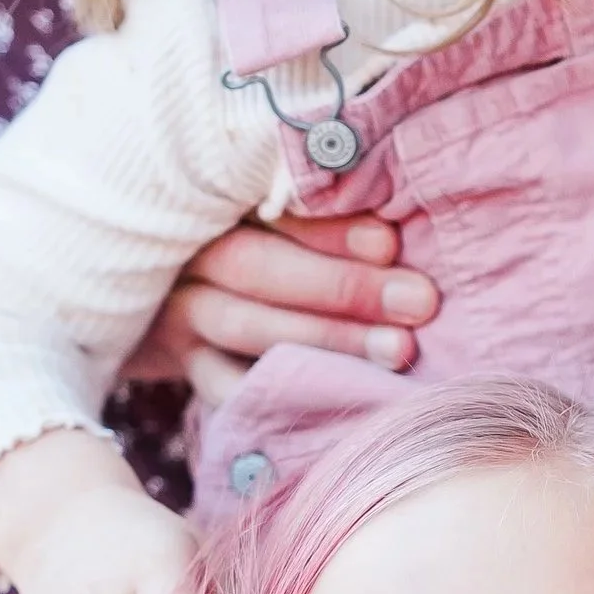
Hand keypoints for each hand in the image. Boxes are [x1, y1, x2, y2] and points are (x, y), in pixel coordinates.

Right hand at [122, 211, 438, 406]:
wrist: (175, 287)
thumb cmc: (268, 237)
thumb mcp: (282, 213)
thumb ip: (331, 215)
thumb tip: (403, 238)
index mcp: (219, 196)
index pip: (268, 206)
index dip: (328, 227)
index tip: (389, 244)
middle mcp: (189, 248)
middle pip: (254, 265)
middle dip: (341, 286)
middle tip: (417, 301)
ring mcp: (178, 307)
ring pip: (242, 323)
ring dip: (324, 337)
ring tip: (396, 350)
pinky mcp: (182, 359)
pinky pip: (221, 384)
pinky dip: (277, 392)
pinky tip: (337, 397)